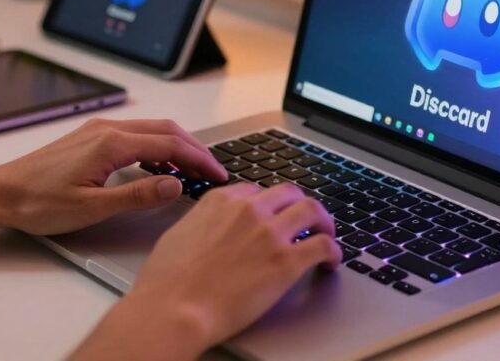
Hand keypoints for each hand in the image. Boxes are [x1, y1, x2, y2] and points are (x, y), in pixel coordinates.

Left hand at [0, 119, 226, 234]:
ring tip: (193, 170)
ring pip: (151, 129)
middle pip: (165, 129)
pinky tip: (159, 165)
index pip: (170, 144)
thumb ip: (137, 196)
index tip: (218, 174)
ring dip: (176, 145)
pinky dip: (156, 145)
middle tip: (214, 170)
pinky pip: (134, 134)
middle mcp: (107, 129)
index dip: (199, 160)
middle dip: (194, 149)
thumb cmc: (37, 202)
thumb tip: (174, 186)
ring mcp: (97, 130)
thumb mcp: (91, 207)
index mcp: (111, 143)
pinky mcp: (90, 137)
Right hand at [72, 183, 341, 359]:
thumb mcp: (177, 234)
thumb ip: (201, 223)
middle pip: (288, 193)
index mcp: (220, 200)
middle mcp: (249, 210)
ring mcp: (270, 233)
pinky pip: (323, 246)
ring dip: (323, 221)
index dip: (268, 205)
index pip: (256, 191)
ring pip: (312, 210)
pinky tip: (331, 261)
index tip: (272, 216)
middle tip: (305, 220)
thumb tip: (208, 229)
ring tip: (327, 234)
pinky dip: (333, 251)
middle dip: (298, 205)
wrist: (174, 308)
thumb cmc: (166, 281)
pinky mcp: (287, 261)